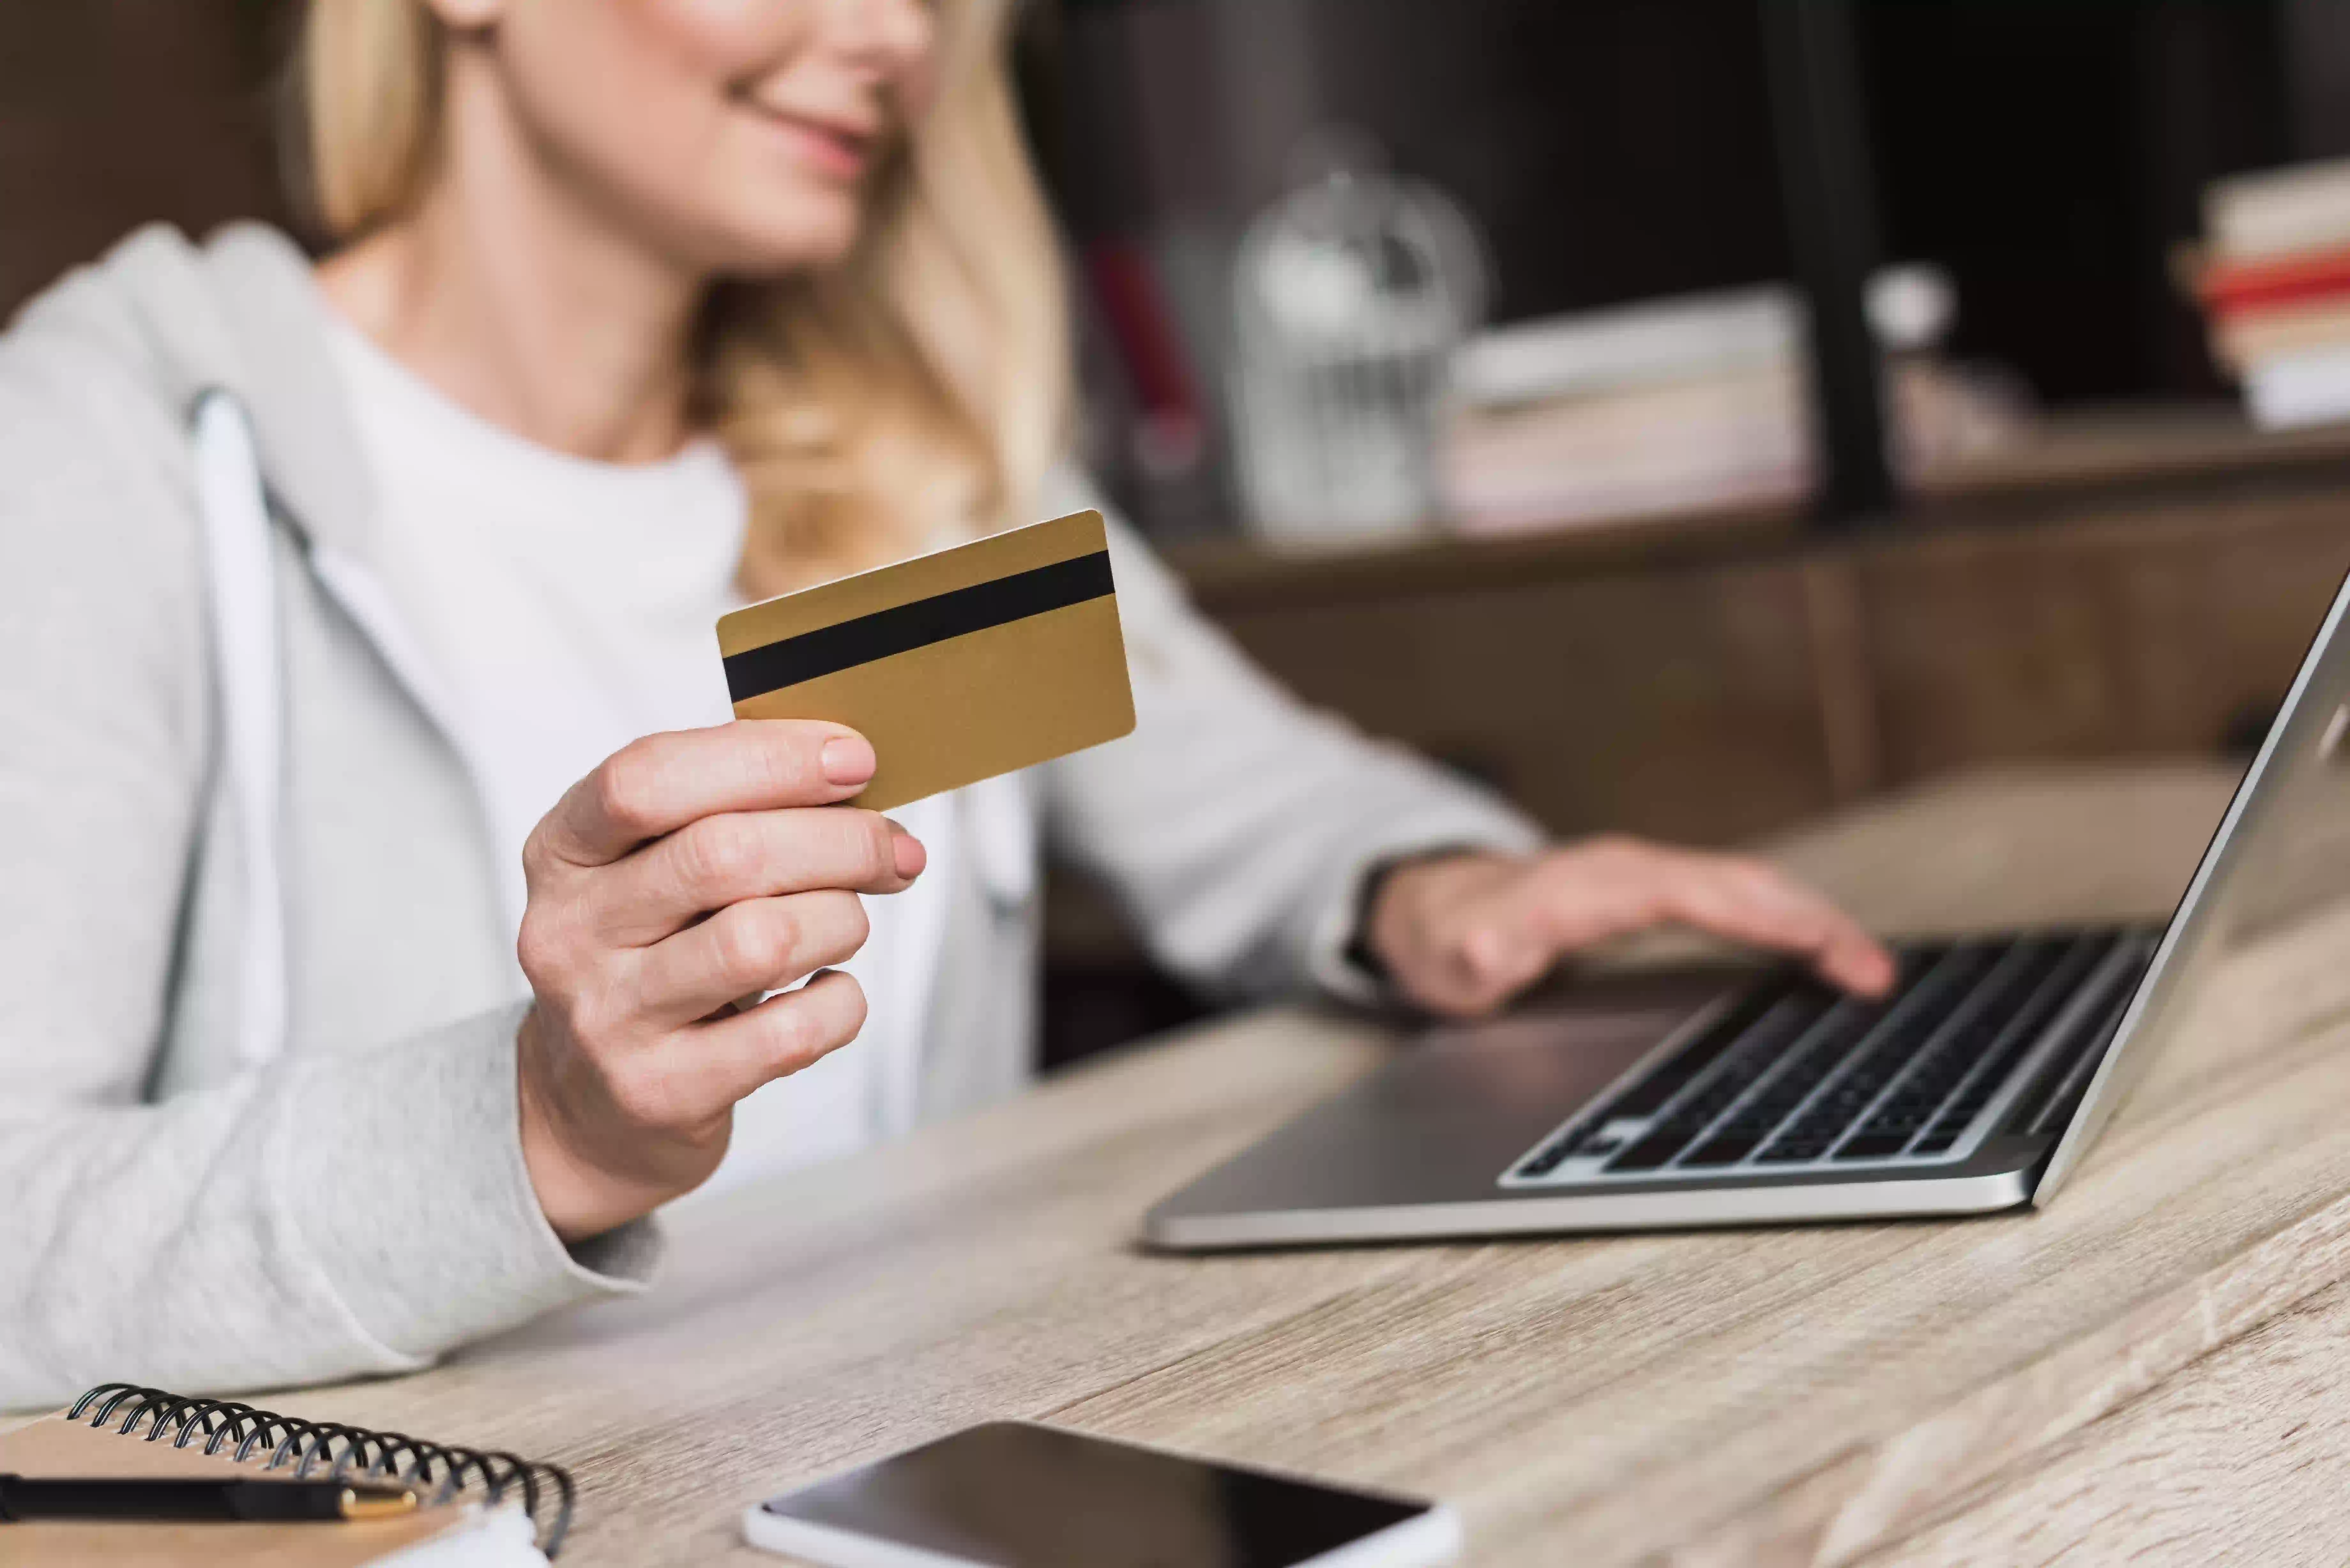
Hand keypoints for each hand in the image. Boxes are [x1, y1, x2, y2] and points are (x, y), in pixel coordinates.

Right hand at [513, 721, 923, 1240]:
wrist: (590, 1110)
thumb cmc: (651, 959)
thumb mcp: (652, 871)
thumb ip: (726, 811)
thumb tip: (853, 769)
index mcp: (563, 851)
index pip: (649, 776)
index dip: (767, 757)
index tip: (854, 758)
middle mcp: (569, 931)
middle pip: (725, 853)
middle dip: (841, 841)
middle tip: (893, 850)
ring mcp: (609, 1019)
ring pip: (763, 940)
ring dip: (840, 920)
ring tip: (845, 924)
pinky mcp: (660, 1093)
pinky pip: (790, 1033)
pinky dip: (839, 1003)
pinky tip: (828, 993)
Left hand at [1365, 837, 1895, 1017]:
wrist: (1434, 909)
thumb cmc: (1446, 937)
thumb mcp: (1449, 955)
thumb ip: (1472, 954)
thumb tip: (1485, 949)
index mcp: (1597, 884)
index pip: (1703, 893)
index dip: (1769, 919)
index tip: (1827, 950)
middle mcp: (1630, 869)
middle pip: (1742, 885)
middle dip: (1816, 922)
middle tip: (1878, 976)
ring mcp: (1646, 877)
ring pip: (1747, 889)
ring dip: (1811, 921)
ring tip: (1870, 970)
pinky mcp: (1655, 892)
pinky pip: (1733, 899)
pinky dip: (1783, 921)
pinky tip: (1820, 952)